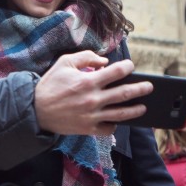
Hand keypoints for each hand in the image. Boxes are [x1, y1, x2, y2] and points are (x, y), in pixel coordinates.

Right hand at [34, 51, 152, 135]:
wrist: (35, 109)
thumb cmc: (50, 85)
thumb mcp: (64, 62)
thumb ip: (85, 57)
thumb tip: (104, 61)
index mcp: (88, 81)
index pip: (116, 72)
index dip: (127, 67)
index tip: (130, 66)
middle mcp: (93, 99)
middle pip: (125, 94)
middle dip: (140, 89)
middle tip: (149, 87)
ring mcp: (92, 116)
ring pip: (121, 114)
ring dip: (135, 110)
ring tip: (143, 106)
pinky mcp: (88, 128)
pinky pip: (108, 128)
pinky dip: (115, 125)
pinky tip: (119, 120)